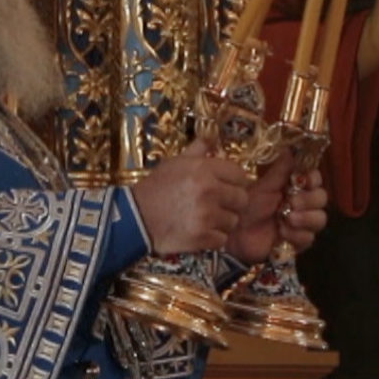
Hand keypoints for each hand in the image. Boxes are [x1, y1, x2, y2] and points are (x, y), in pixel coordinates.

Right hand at [129, 140, 251, 254]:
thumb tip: (210, 140)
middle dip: (232, 202)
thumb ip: (196, 151)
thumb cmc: (155, 188)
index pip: (240, 174)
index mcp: (204, 169)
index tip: (229, 186)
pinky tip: (201, 232)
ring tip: (207, 219)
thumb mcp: (174, 163)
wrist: (135, 218)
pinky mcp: (202, 238)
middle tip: (220, 205)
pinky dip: (213, 238)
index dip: (236, 181)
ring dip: (223, 222)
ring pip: (233, 221)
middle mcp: (210, 191)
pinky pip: (222, 239)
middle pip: (242, 199)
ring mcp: (207, 216)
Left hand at [228, 162, 330, 264]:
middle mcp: (302, 203)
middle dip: (310, 199)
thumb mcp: (263, 186)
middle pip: (322, 198)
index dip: (314, 179)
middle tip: (292, 202)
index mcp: (294, 186)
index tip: (305, 180)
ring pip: (320, 219)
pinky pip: (309, 238)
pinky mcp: (297, 241)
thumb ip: (280, 170)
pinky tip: (282, 233)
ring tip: (287, 218)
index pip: (315, 178)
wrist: (235, 233)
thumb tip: (291, 149)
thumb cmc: (247, 206)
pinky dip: (297, 235)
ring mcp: (302, 223)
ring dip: (306, 218)